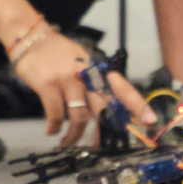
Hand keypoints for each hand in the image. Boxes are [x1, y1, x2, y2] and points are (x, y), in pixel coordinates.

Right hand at [12, 30, 155, 145]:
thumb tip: (107, 114)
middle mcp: (86, 75)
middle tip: (101, 146)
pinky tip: (52, 131)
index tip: (151, 121)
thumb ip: (94, 87)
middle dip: (106, 132)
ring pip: (79, 117)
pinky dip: (54, 127)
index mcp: (98, 70)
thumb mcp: (83, 64)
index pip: (123, 89)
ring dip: (74, 135)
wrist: (31, 37)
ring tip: (68, 142)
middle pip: (103, 108)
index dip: (138, 106)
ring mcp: (67, 79)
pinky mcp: (48, 85)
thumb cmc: (60, 55)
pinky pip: (55, 114)